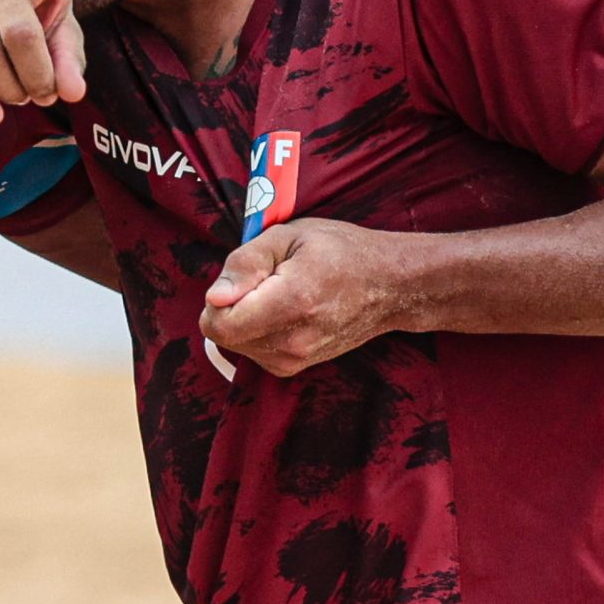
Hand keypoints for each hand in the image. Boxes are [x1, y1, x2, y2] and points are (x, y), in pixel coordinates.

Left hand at [200, 219, 418, 375]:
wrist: (390, 285)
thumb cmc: (340, 251)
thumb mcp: (289, 235)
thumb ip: (246, 263)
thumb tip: (214, 297)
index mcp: (291, 303)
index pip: (219, 324)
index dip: (218, 299)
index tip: (244, 278)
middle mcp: (292, 341)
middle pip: (223, 336)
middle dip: (230, 307)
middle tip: (264, 282)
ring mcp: (295, 360)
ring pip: (236, 345)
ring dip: (244, 319)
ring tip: (278, 295)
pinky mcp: (294, 368)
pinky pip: (252, 351)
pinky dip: (257, 332)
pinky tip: (284, 312)